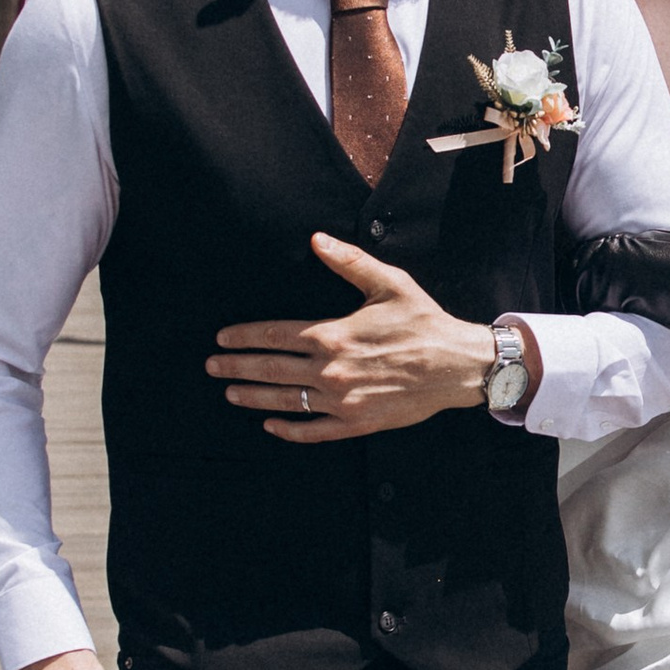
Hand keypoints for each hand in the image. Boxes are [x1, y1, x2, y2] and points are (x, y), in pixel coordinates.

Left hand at [209, 232, 496, 441]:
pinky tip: (271, 425)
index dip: (244, 337)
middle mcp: (330, 369)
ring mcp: (341, 400)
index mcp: (333, 334)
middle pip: (270, 370)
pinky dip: (289, 430)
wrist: (457, 365)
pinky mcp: (357, 423)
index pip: (274, 335)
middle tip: (212, 367)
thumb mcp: (388, 283)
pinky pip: (313, 430)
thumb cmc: (423, 322)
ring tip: (231, 393)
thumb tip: (316, 239)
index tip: (222, 339)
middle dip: (236, 368)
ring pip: (286, 401)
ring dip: (253, 397)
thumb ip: (348, 262)